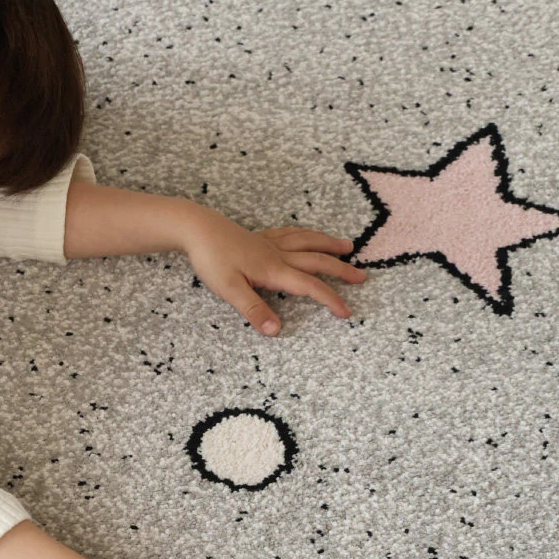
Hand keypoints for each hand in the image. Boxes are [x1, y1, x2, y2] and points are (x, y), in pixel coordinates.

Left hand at [183, 208, 366, 335]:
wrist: (196, 228)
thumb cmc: (211, 259)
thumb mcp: (229, 290)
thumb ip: (254, 310)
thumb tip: (276, 331)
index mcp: (274, 270)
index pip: (309, 287)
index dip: (330, 299)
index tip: (347, 312)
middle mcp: (277, 254)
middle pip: (316, 261)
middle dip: (340, 270)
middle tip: (362, 277)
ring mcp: (269, 242)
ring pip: (307, 241)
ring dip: (328, 244)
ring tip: (347, 246)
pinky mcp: (259, 236)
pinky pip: (291, 233)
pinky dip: (306, 234)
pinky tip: (308, 235)